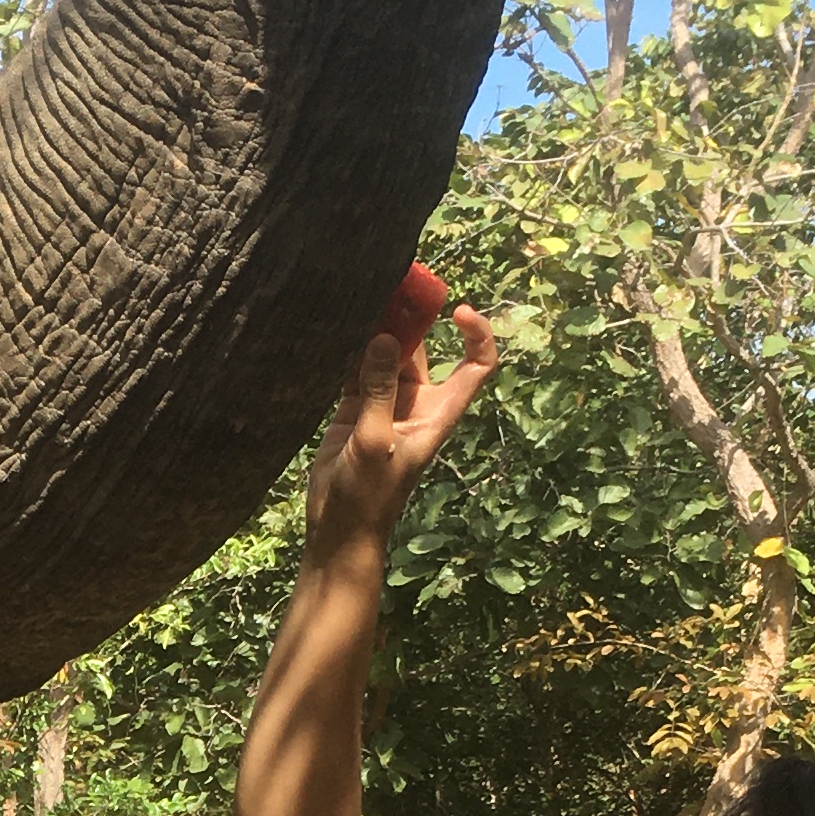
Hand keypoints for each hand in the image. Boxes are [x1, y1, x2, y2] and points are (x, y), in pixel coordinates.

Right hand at [304, 303, 498, 556]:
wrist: (339, 529)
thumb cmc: (368, 496)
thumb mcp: (377, 442)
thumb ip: (379, 391)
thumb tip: (382, 339)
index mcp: (437, 413)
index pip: (475, 367)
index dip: (476, 335)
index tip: (457, 311)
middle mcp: (415, 403)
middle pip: (423, 350)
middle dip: (411, 319)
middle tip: (389, 286)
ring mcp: (383, 404)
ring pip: (385, 354)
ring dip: (376, 330)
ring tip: (360, 298)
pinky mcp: (354, 408)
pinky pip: (356, 369)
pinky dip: (349, 350)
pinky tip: (338, 327)